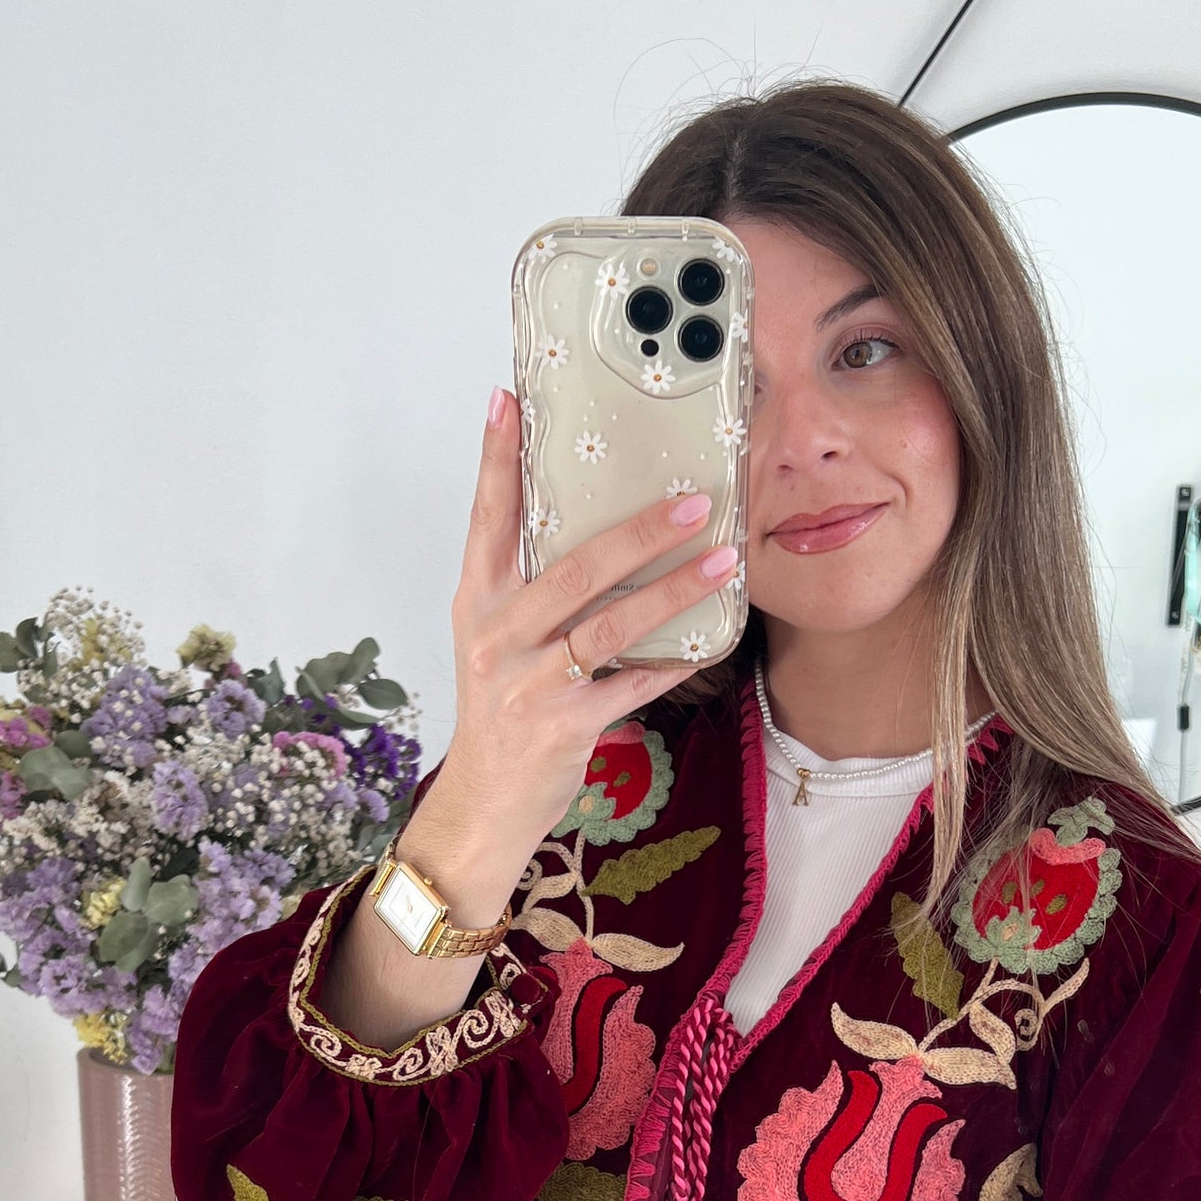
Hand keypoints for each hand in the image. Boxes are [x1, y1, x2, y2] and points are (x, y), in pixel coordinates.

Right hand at [407, 384, 737, 919]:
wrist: (485, 800)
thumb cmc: (501, 709)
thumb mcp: (494, 639)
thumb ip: (528, 586)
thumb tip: (593, 524)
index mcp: (478, 603)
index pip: (487, 519)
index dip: (497, 460)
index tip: (509, 400)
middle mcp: (498, 637)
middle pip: (574, 570)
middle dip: (637, 532)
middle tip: (693, 500)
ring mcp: (531, 683)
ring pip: (610, 626)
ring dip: (671, 592)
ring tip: (721, 560)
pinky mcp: (565, 726)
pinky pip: (632, 685)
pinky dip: (672, 661)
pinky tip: (711, 639)